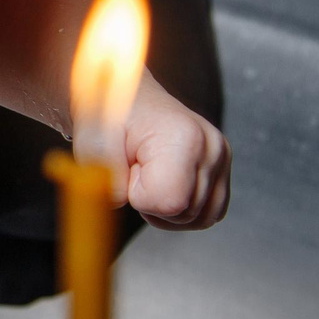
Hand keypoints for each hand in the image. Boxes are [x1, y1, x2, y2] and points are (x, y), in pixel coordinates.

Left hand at [118, 74, 229, 229]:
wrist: (130, 100)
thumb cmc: (111, 117)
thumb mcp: (95, 145)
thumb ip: (107, 178)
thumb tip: (118, 201)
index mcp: (183, 137)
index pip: (170, 202)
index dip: (140, 196)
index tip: (131, 169)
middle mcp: (211, 147)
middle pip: (186, 214)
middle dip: (153, 203)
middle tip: (138, 170)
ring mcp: (221, 158)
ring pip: (201, 218)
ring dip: (169, 210)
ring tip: (151, 178)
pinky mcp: (223, 169)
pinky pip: (210, 213)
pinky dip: (186, 210)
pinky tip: (166, 187)